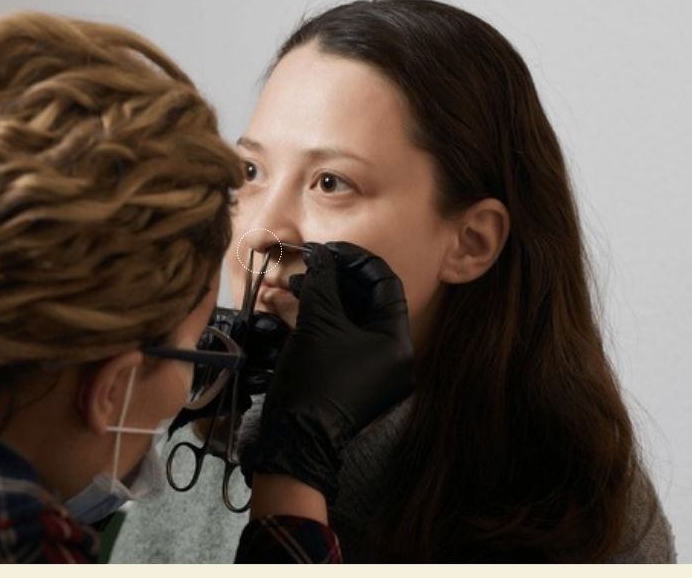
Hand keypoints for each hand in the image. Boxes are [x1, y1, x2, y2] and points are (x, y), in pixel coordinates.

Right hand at [240, 241, 414, 502]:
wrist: (294, 442)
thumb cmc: (312, 381)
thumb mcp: (316, 323)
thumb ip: (321, 281)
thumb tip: (320, 254)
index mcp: (397, 343)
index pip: (385, 282)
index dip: (355, 259)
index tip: (325, 250)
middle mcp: (396, 358)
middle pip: (370, 301)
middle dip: (337, 278)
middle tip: (309, 264)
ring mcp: (377, 374)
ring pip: (355, 320)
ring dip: (328, 298)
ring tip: (296, 285)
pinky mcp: (357, 384)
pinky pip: (347, 341)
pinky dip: (326, 322)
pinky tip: (299, 308)